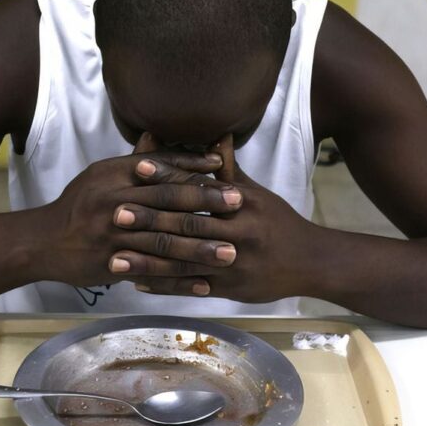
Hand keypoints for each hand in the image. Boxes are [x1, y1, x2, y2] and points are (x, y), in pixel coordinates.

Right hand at [38, 133, 243, 287]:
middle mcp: (114, 201)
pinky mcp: (112, 264)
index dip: (192, 167)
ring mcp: (113, 235)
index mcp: (113, 175)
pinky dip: (180, 281)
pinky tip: (205, 285)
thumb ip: (131, 162)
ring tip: (231, 252)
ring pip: (164, 240)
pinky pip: (153, 273)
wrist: (42, 242)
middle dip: (206, 202)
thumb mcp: (99, 176)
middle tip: (239, 203)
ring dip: (200, 247)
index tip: (222, 168)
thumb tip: (154, 134)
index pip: (159, 166)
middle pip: (167, 200)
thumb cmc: (77, 206)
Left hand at [110, 134, 316, 301]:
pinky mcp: (230, 289)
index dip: (167, 178)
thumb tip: (217, 136)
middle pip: (186, 225)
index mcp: (241, 204)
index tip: (137, 168)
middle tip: (115, 213)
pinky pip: (191, 288)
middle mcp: (236, 233)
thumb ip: (230, 171)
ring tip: (114, 257)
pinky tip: (137, 283)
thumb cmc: (280, 223)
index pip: (198, 188)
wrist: (311, 262)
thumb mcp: (258, 194)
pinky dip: (164, 287)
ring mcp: (232, 264)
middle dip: (149, 220)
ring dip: (147, 261)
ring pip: (183, 262)